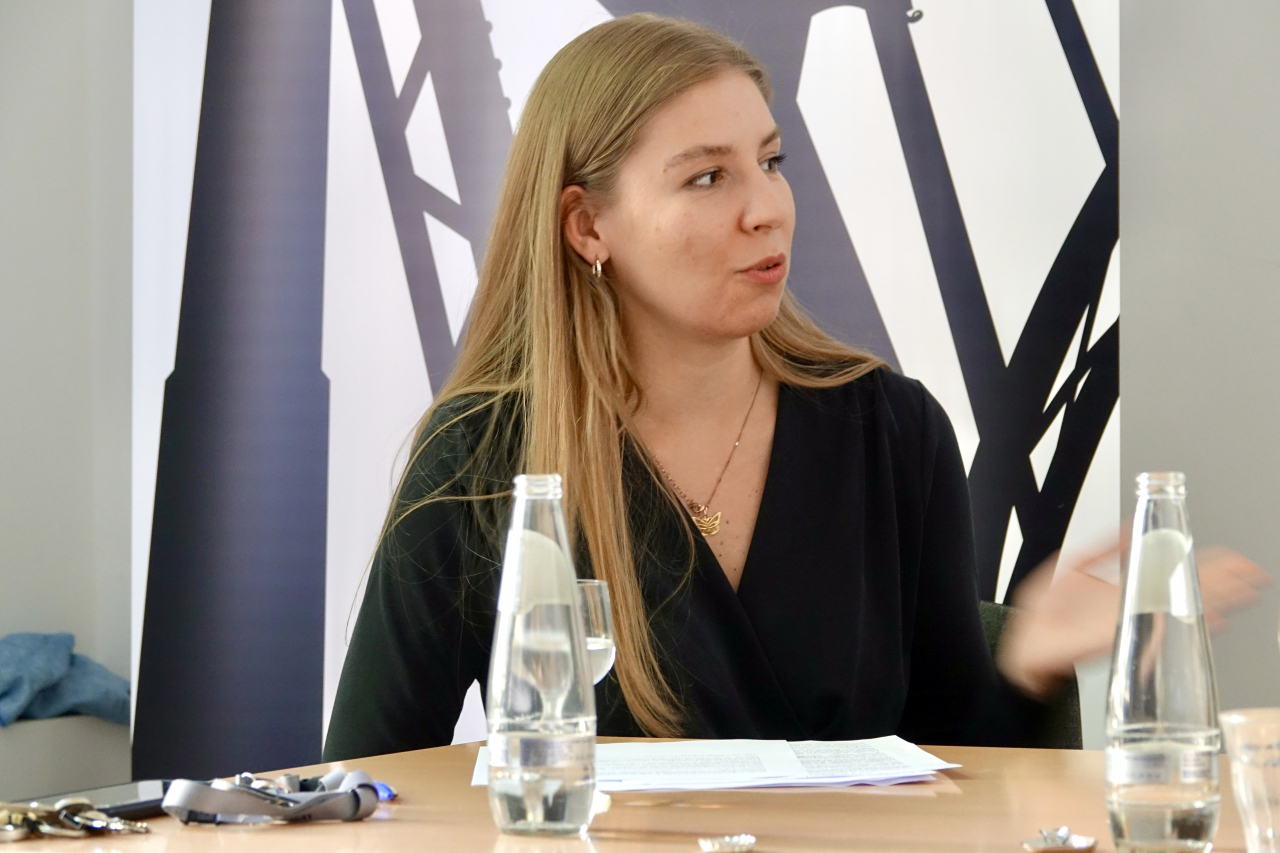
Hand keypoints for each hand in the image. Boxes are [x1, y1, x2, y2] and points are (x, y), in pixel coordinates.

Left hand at [997, 540, 1270, 699]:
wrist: (1024, 646)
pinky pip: (1157, 630)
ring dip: (1213, 600)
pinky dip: (1182, 622)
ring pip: (1179, 609)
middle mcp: (1133, 609)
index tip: (1234, 561)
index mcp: (1125, 590)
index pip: (1173, 573)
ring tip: (1244, 592)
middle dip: (1222, 582)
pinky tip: (1208, 618)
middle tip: (1253, 575)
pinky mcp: (1117, 638)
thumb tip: (1134, 525)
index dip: (1205, 566)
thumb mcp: (1073, 566)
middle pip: (1186, 591)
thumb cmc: (1046, 613)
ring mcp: (1129, 625)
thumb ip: (1104, 545)